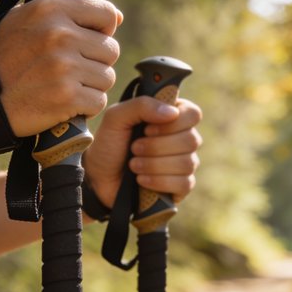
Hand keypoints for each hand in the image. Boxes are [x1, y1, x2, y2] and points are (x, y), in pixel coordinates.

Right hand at [0, 0, 121, 136]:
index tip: (92, 40)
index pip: (106, 13)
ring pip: (107, 77)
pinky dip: (86, 106)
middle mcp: (60, 35)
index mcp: (50, 10)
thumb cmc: (2, 57)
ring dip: (92, 86)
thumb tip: (116, 17)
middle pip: (110, 49)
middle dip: (96, 62)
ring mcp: (64, 66)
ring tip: (66, 87)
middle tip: (73, 71)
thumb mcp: (23, 19)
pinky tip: (66, 104)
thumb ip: (65, 12)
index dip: (104, 29)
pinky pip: (98, 101)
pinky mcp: (67, 97)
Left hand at [83, 97, 202, 209]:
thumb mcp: (116, 118)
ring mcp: (185, 163)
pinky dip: (159, 181)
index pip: (192, 114)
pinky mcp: (182, 186)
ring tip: (133, 165)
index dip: (172, 123)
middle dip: (156, 146)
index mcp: (172, 117)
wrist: (99, 178)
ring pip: (187, 163)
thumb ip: (141, 105)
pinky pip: (184, 183)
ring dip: (154, 164)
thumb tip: (172, 113)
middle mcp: (184, 138)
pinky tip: (141, 180)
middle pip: (191, 140)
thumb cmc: (109, 144)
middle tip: (134, 148)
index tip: (147, 129)